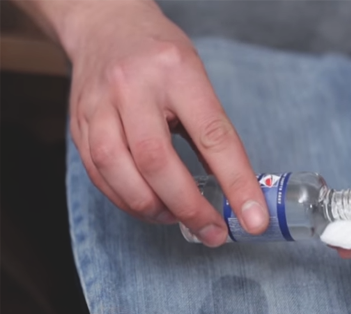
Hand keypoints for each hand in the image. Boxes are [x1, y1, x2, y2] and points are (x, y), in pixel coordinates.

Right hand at [66, 1, 267, 246]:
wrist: (106, 25)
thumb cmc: (160, 55)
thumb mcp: (197, 79)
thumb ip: (210, 131)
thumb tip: (233, 187)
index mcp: (177, 72)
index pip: (213, 137)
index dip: (237, 183)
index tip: (253, 219)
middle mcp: (133, 87)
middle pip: (156, 161)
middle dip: (188, 207)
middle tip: (212, 231)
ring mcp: (98, 105)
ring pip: (117, 171)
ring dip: (151, 208)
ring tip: (176, 218)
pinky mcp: (78, 123)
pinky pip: (97, 173)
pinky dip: (124, 199)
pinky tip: (146, 205)